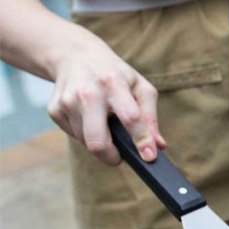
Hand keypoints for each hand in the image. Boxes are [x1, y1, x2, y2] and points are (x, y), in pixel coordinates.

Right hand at [0, 0, 164, 165]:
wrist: (75, 55)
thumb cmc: (115, 74)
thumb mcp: (140, 87)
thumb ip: (150, 117)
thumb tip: (158, 146)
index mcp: (113, 83)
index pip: (130, 117)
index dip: (141, 140)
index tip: (149, 157)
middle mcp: (88, 92)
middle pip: (97, 140)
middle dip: (111, 157)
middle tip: (121, 156)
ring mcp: (67, 101)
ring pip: (86, 142)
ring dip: (100, 142)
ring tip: (105, 125)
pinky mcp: (54, 110)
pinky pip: (74, 135)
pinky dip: (85, 134)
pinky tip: (89, 118)